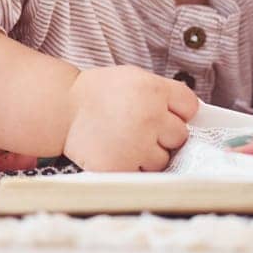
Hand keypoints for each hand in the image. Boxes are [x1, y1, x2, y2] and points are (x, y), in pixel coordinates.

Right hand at [62, 66, 198, 171]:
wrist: (62, 109)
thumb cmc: (100, 93)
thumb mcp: (134, 78)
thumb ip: (162, 93)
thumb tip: (190, 115)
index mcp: (154, 90)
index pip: (190, 107)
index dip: (180, 112)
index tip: (169, 114)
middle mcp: (149, 117)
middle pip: (180, 136)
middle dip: (165, 135)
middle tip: (142, 128)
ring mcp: (137, 145)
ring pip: (163, 159)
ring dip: (150, 154)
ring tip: (128, 142)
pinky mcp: (122, 167)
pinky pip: (143, 174)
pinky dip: (133, 167)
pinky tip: (118, 152)